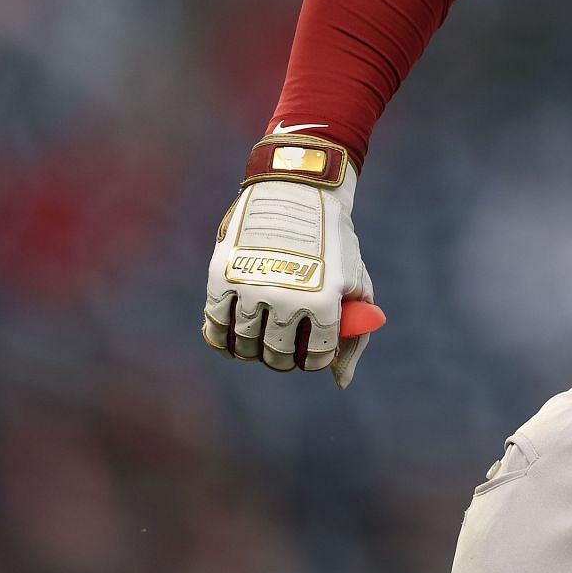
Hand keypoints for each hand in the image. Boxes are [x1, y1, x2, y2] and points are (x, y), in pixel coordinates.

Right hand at [202, 136, 380, 387]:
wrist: (298, 191)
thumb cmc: (332, 242)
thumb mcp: (356, 282)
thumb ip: (354, 333)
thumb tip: (339, 381)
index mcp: (325, 301)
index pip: (316, 356)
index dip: (314, 358)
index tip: (310, 349)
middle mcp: (287, 298)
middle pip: (277, 356)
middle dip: (283, 358)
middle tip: (284, 347)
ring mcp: (252, 287)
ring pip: (245, 346)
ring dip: (253, 351)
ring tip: (261, 339)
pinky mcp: (222, 277)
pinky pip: (215, 327)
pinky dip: (222, 340)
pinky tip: (233, 337)